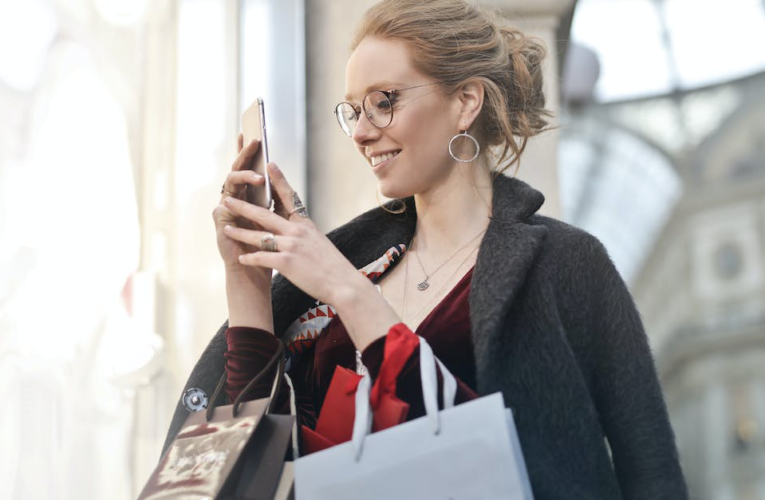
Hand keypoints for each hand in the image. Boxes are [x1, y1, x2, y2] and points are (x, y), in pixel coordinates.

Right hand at [213, 133, 270, 280]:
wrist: (256, 271)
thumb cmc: (267, 245)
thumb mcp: (276, 216)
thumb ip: (276, 196)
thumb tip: (280, 173)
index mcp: (248, 195)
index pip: (247, 168)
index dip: (247, 151)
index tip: (252, 132)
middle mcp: (235, 199)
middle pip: (238, 170)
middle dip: (245, 154)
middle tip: (255, 140)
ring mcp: (225, 209)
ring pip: (230, 184)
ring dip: (244, 177)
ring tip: (258, 176)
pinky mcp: (221, 223)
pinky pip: (224, 206)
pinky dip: (234, 202)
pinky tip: (239, 199)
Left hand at [222, 162, 363, 305]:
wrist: (343, 283)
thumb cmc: (332, 266)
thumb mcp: (319, 242)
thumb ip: (304, 233)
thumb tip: (294, 228)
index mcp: (305, 224)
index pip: (289, 197)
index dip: (279, 180)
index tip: (269, 164)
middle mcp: (297, 231)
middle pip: (264, 215)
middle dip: (244, 207)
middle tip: (228, 200)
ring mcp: (291, 246)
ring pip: (259, 236)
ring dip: (240, 233)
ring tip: (226, 229)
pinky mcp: (286, 263)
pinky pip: (262, 258)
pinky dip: (250, 258)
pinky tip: (241, 259)